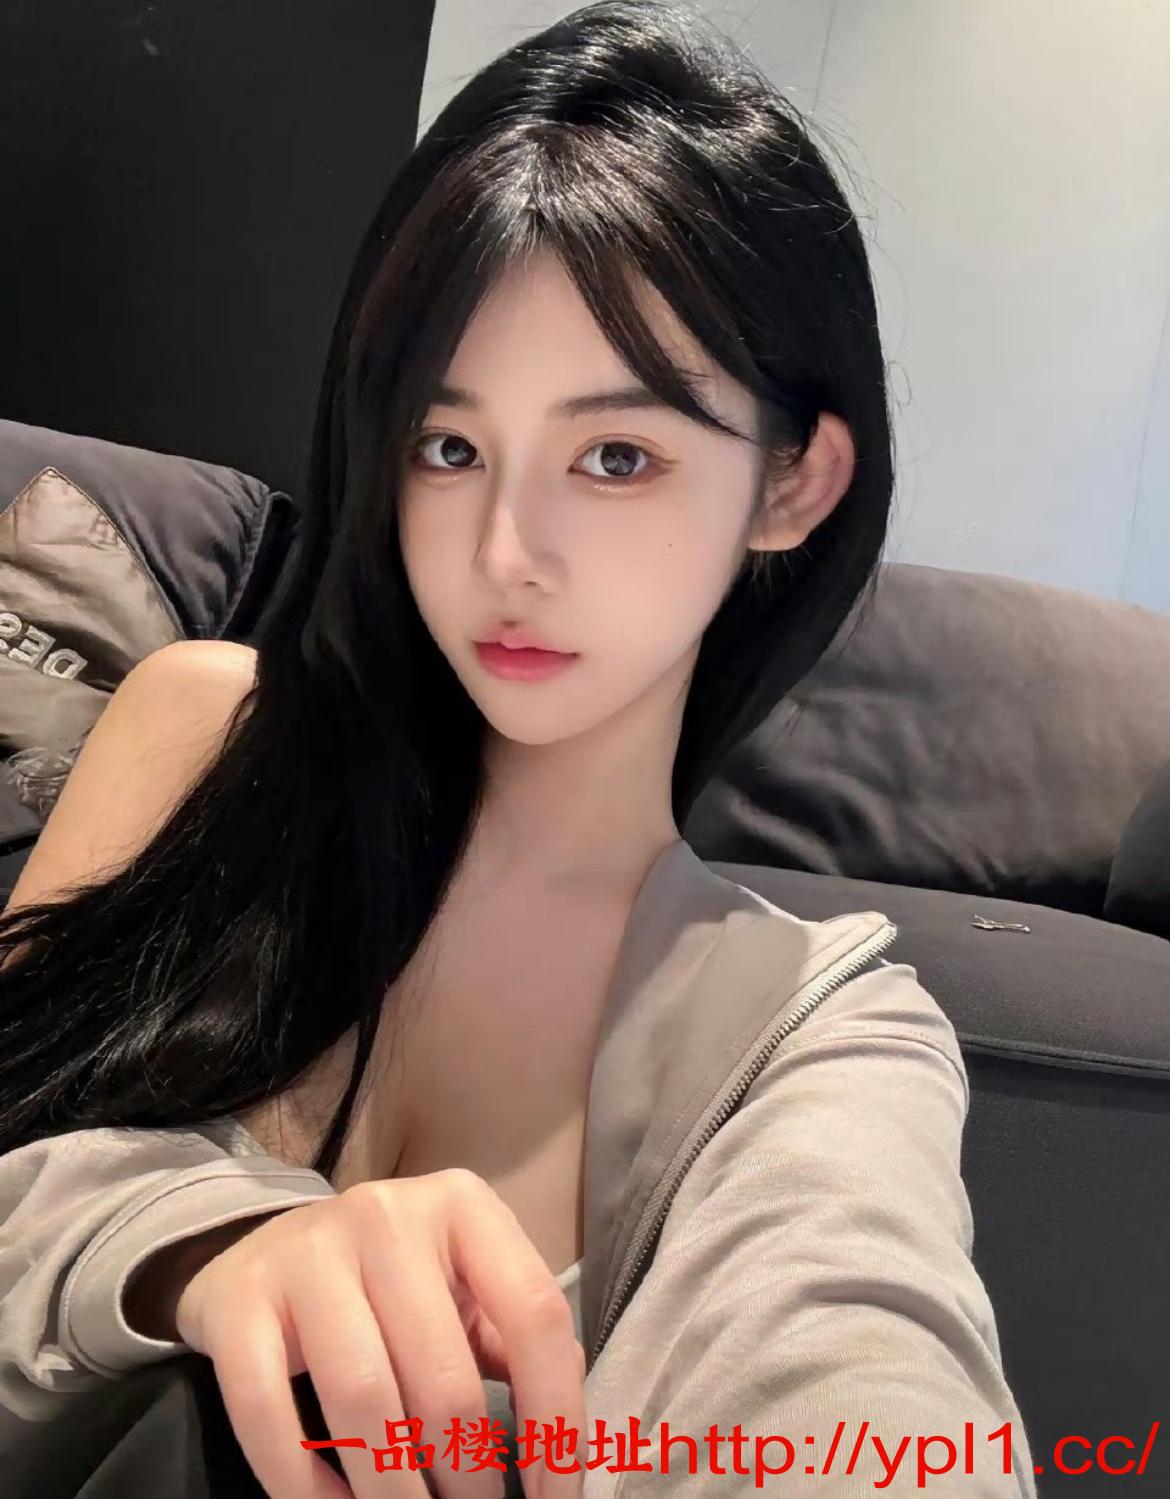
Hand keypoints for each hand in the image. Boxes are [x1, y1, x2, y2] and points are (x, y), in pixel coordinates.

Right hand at [172, 1169, 585, 1498]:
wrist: (264, 1247)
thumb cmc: (391, 1282)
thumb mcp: (462, 1285)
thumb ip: (511, 1342)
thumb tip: (561, 1449)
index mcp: (463, 1205)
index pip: (535, 1314)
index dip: (557, 1419)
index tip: (556, 1496)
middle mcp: (387, 1214)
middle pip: (445, 1377)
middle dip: (467, 1477)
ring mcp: (307, 1253)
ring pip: (363, 1401)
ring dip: (394, 1491)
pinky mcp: (240, 1301)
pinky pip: (270, 1414)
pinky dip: (305, 1485)